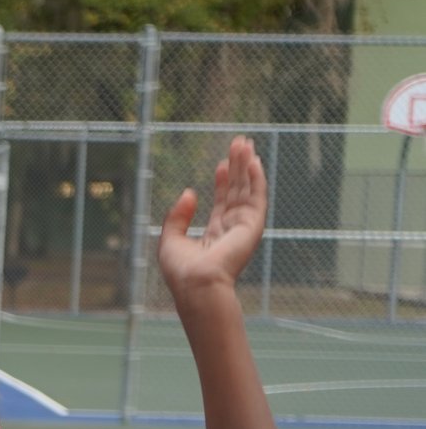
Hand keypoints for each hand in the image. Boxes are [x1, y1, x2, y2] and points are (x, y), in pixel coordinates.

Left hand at [158, 135, 266, 298]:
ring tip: (245, 145)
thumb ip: (177, 217)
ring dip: (247, 166)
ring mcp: (244, 227)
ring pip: (247, 189)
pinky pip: (256, 196)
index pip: (223, 202)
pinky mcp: (252, 225)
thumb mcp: (170, 239)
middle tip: (239, 144)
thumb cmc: (182, 270)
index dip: (223, 181)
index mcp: (215, 235)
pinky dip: (257, 178)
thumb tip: (190, 192)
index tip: (221, 163)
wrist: (196, 283)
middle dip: (238, 167)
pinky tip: (254, 162)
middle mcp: (232, 229)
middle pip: (237, 191)